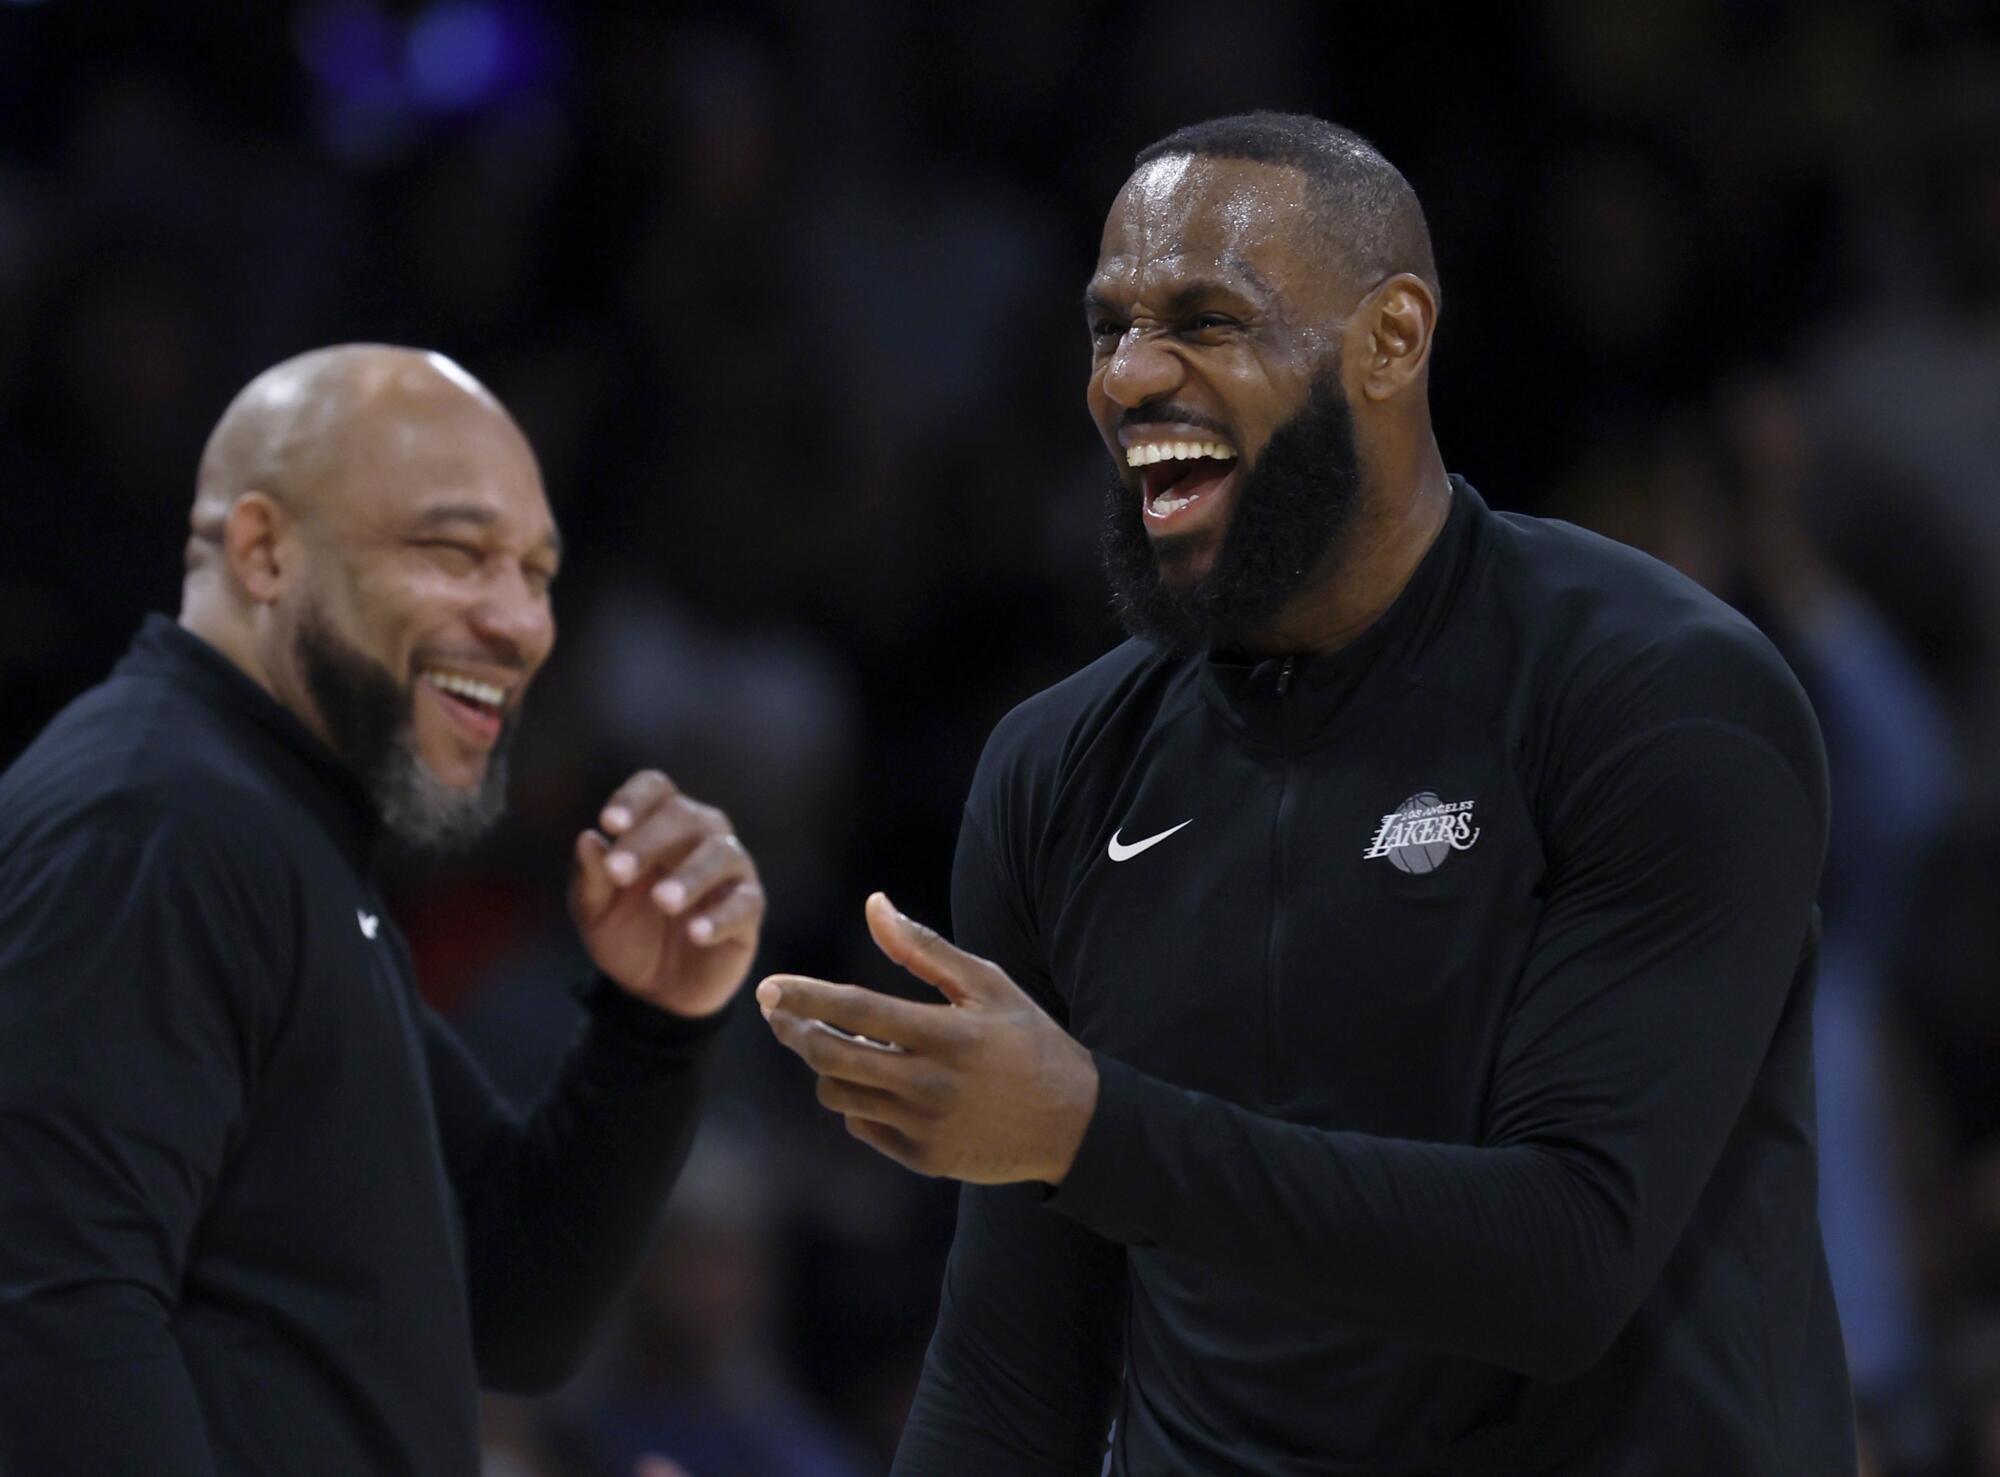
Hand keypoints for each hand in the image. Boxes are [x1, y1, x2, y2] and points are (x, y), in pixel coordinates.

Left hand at [570, 770, 763, 1018]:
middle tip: (619, 872)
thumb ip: (590, 877)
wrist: (657, 990)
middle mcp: (700, 836)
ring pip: (721, 854)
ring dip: (690, 875)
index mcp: (659, 825)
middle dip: (650, 840)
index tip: (610, 823)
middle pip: (685, 816)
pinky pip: (744, 903)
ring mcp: (730, 872)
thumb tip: (588, 838)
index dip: (634, 799)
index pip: (655, 789)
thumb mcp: (595, 911)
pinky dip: (719, 916)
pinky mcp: (749, 910)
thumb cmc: (627, 933)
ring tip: (662, 901)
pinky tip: (694, 933)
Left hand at [757, 892, 1097, 1184]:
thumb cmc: (1028, 1040)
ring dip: (827, 1066)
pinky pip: (861, 1125)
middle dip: (794, 1031)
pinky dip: (857, 1100)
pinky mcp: (921, 1158)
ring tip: (842, 1043)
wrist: (1072, 1122)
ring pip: (838, 1095)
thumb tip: (874, 904)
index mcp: (945, 1034)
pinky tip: (876, 1081)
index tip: (769, 987)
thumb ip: (924, 947)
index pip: (855, 1011)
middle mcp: (929, 1084)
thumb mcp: (987, 985)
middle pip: (831, 1058)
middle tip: (778, 1014)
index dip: (805, 997)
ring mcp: (922, 1127)